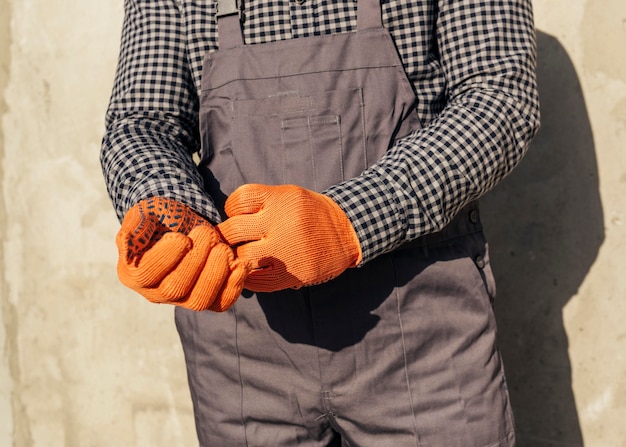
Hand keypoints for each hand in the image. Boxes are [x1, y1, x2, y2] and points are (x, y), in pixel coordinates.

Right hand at [116, 197, 249, 310]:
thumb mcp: (145, 212)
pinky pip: (221, 302)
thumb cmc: (161, 217)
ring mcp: (183, 300)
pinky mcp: (208, 299)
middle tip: (207, 234)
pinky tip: (240, 264)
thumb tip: (127, 242)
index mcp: (134, 275)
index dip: (166, 258)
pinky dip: (233, 286)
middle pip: (175, 289)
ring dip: (215, 273)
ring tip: (223, 248)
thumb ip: (137, 225)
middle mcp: (156, 293)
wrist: (186, 222)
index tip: (183, 238)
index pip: (147, 275)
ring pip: (199, 300)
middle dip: (195, 261)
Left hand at [217, 184, 361, 291]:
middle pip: (232, 230)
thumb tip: (224, 220)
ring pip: (241, 256)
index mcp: (280, 200)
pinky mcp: (290, 275)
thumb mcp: (288, 195)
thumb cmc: (310, 213)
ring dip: (238, 257)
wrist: (347, 234)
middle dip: (227, 235)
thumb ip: (259, 202)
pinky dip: (247, 277)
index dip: (232, 209)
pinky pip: (255, 281)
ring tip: (244, 254)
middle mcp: (282, 223)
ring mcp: (286, 251)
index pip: (237, 201)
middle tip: (232, 239)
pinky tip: (253, 270)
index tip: (240, 215)